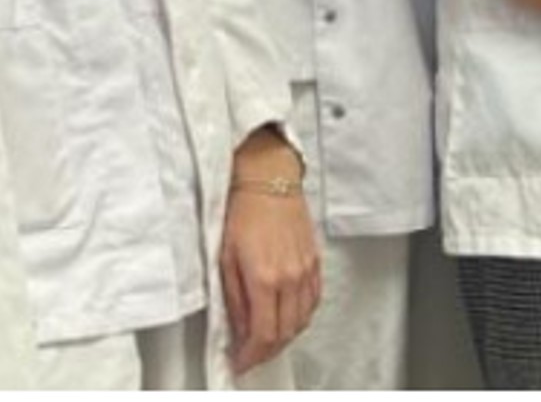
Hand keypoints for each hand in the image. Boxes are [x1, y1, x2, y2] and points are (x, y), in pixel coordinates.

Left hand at [221, 132, 320, 375]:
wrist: (267, 179)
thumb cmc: (242, 211)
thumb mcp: (224, 259)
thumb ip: (234, 299)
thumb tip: (240, 328)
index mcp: (265, 278)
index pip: (263, 333)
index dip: (251, 355)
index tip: (240, 361)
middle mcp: (290, 277)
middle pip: (286, 332)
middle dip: (267, 350)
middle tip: (251, 355)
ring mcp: (306, 269)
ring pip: (303, 319)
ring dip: (285, 335)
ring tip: (267, 338)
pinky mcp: (315, 260)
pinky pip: (314, 299)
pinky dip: (302, 315)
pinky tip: (288, 315)